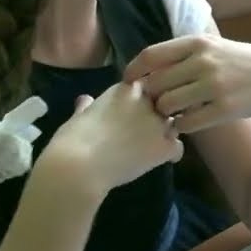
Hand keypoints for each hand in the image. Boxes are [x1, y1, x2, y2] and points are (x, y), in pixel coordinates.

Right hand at [42, 82, 183, 198]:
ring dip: (167, 131)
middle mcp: (146, 101)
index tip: (135, 111)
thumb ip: (86, 107)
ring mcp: (158, 123)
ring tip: (154, 144)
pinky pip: (177, 147)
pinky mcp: (164, 146)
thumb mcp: (77, 117)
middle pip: (164, 102)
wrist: (79, 165)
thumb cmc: (72, 139)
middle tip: (146, 129)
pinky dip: (172, 153)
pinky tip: (164, 160)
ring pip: (173, 122)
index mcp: (125, 89)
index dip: (144, 98)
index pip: (146, 85)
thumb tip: (85, 99)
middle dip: (159, 113)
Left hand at [122, 34, 250, 133]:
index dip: (133, 71)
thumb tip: (144, 65)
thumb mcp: (213, 46)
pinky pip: (186, 122)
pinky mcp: (224, 108)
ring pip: (167, 105)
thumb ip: (182, 53)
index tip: (128, 83)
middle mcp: (204, 62)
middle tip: (155, 103)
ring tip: (171, 114)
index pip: (150, 56)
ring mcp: (214, 85)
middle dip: (150, 97)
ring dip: (164, 113)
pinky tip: (186, 122)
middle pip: (155, 84)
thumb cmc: (239, 62)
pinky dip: (181, 125)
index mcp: (197, 43)